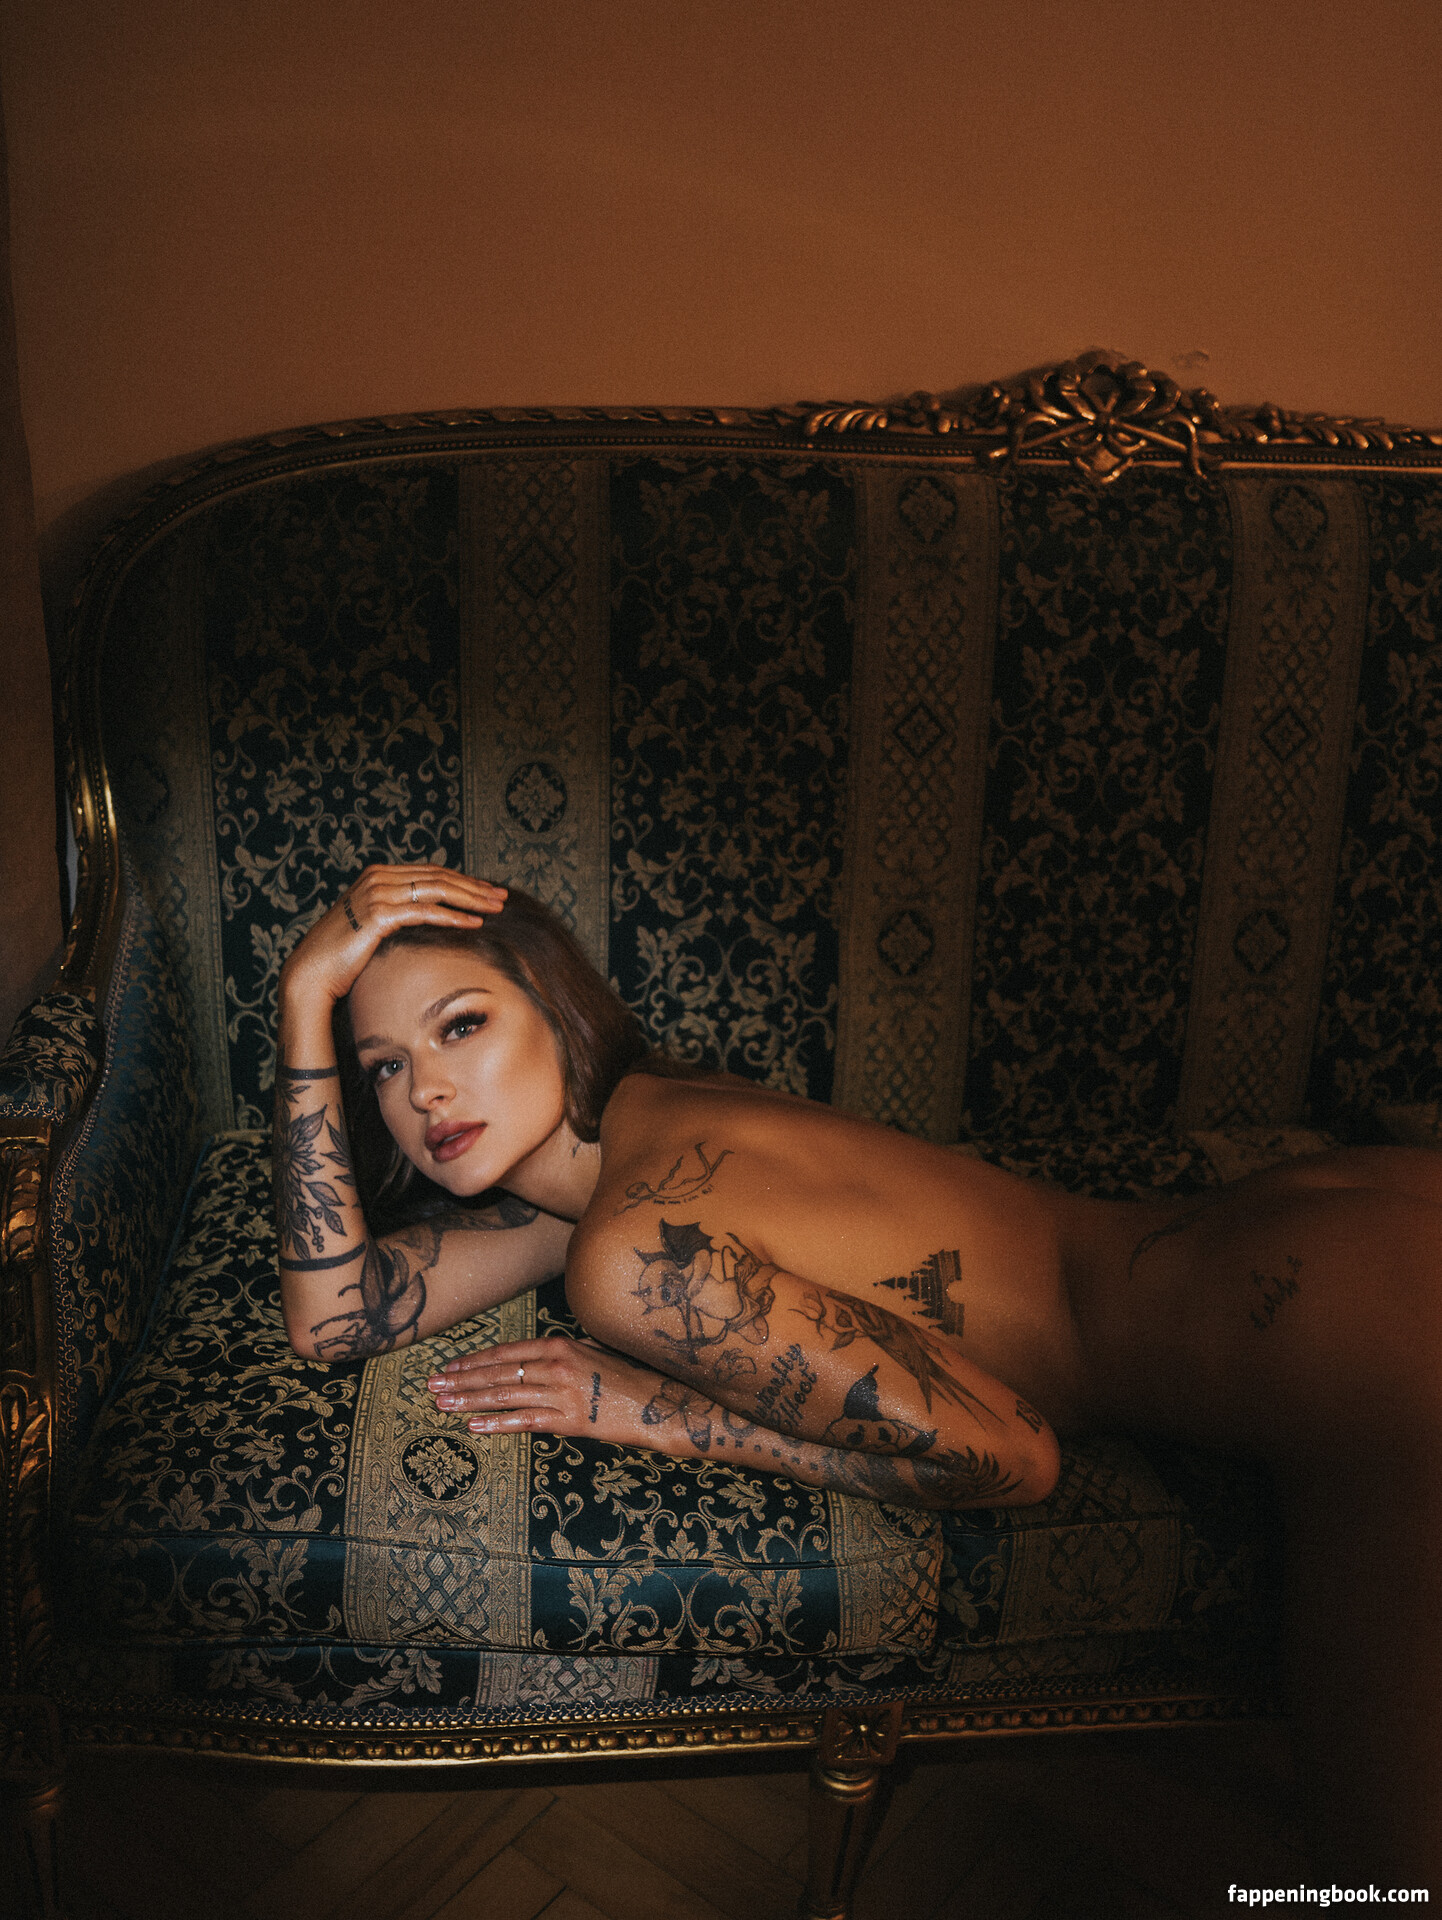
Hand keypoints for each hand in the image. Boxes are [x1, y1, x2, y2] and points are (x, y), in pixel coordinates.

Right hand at [280, 865, 507, 1007]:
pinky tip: (474, 923)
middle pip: (438, 877)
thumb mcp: (374, 927)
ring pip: (436, 890)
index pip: (431, 873)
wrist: (312, 974)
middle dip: (474, 886)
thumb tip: (428, 918)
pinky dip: (452, 916)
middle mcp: (378, 878)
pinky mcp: (379, 914)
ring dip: (470, 898)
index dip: (463, 881)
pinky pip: (425, 912)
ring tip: (496, 907)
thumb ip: (397, 915)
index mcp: (378, 876)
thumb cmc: (343, 957)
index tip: (487, 891)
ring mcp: (377, 893)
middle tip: (501, 896)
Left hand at [426, 1336, 671, 1448]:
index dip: (474, 1360)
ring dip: (469, 1401)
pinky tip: (474, 1425)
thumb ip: (560, 1352)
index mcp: (560, 1344)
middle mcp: (556, 1365)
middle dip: (461, 1380)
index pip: (506, 1353)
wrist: (657, 1402)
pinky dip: (497, 1423)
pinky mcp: (570, 1421)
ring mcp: (562, 1393)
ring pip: (505, 1397)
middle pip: (498, 1374)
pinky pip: (525, 1422)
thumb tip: (532, 1358)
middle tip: (432, 1385)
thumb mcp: (591, 1351)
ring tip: (443, 1404)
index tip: (449, 1366)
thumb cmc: (624, 1375)